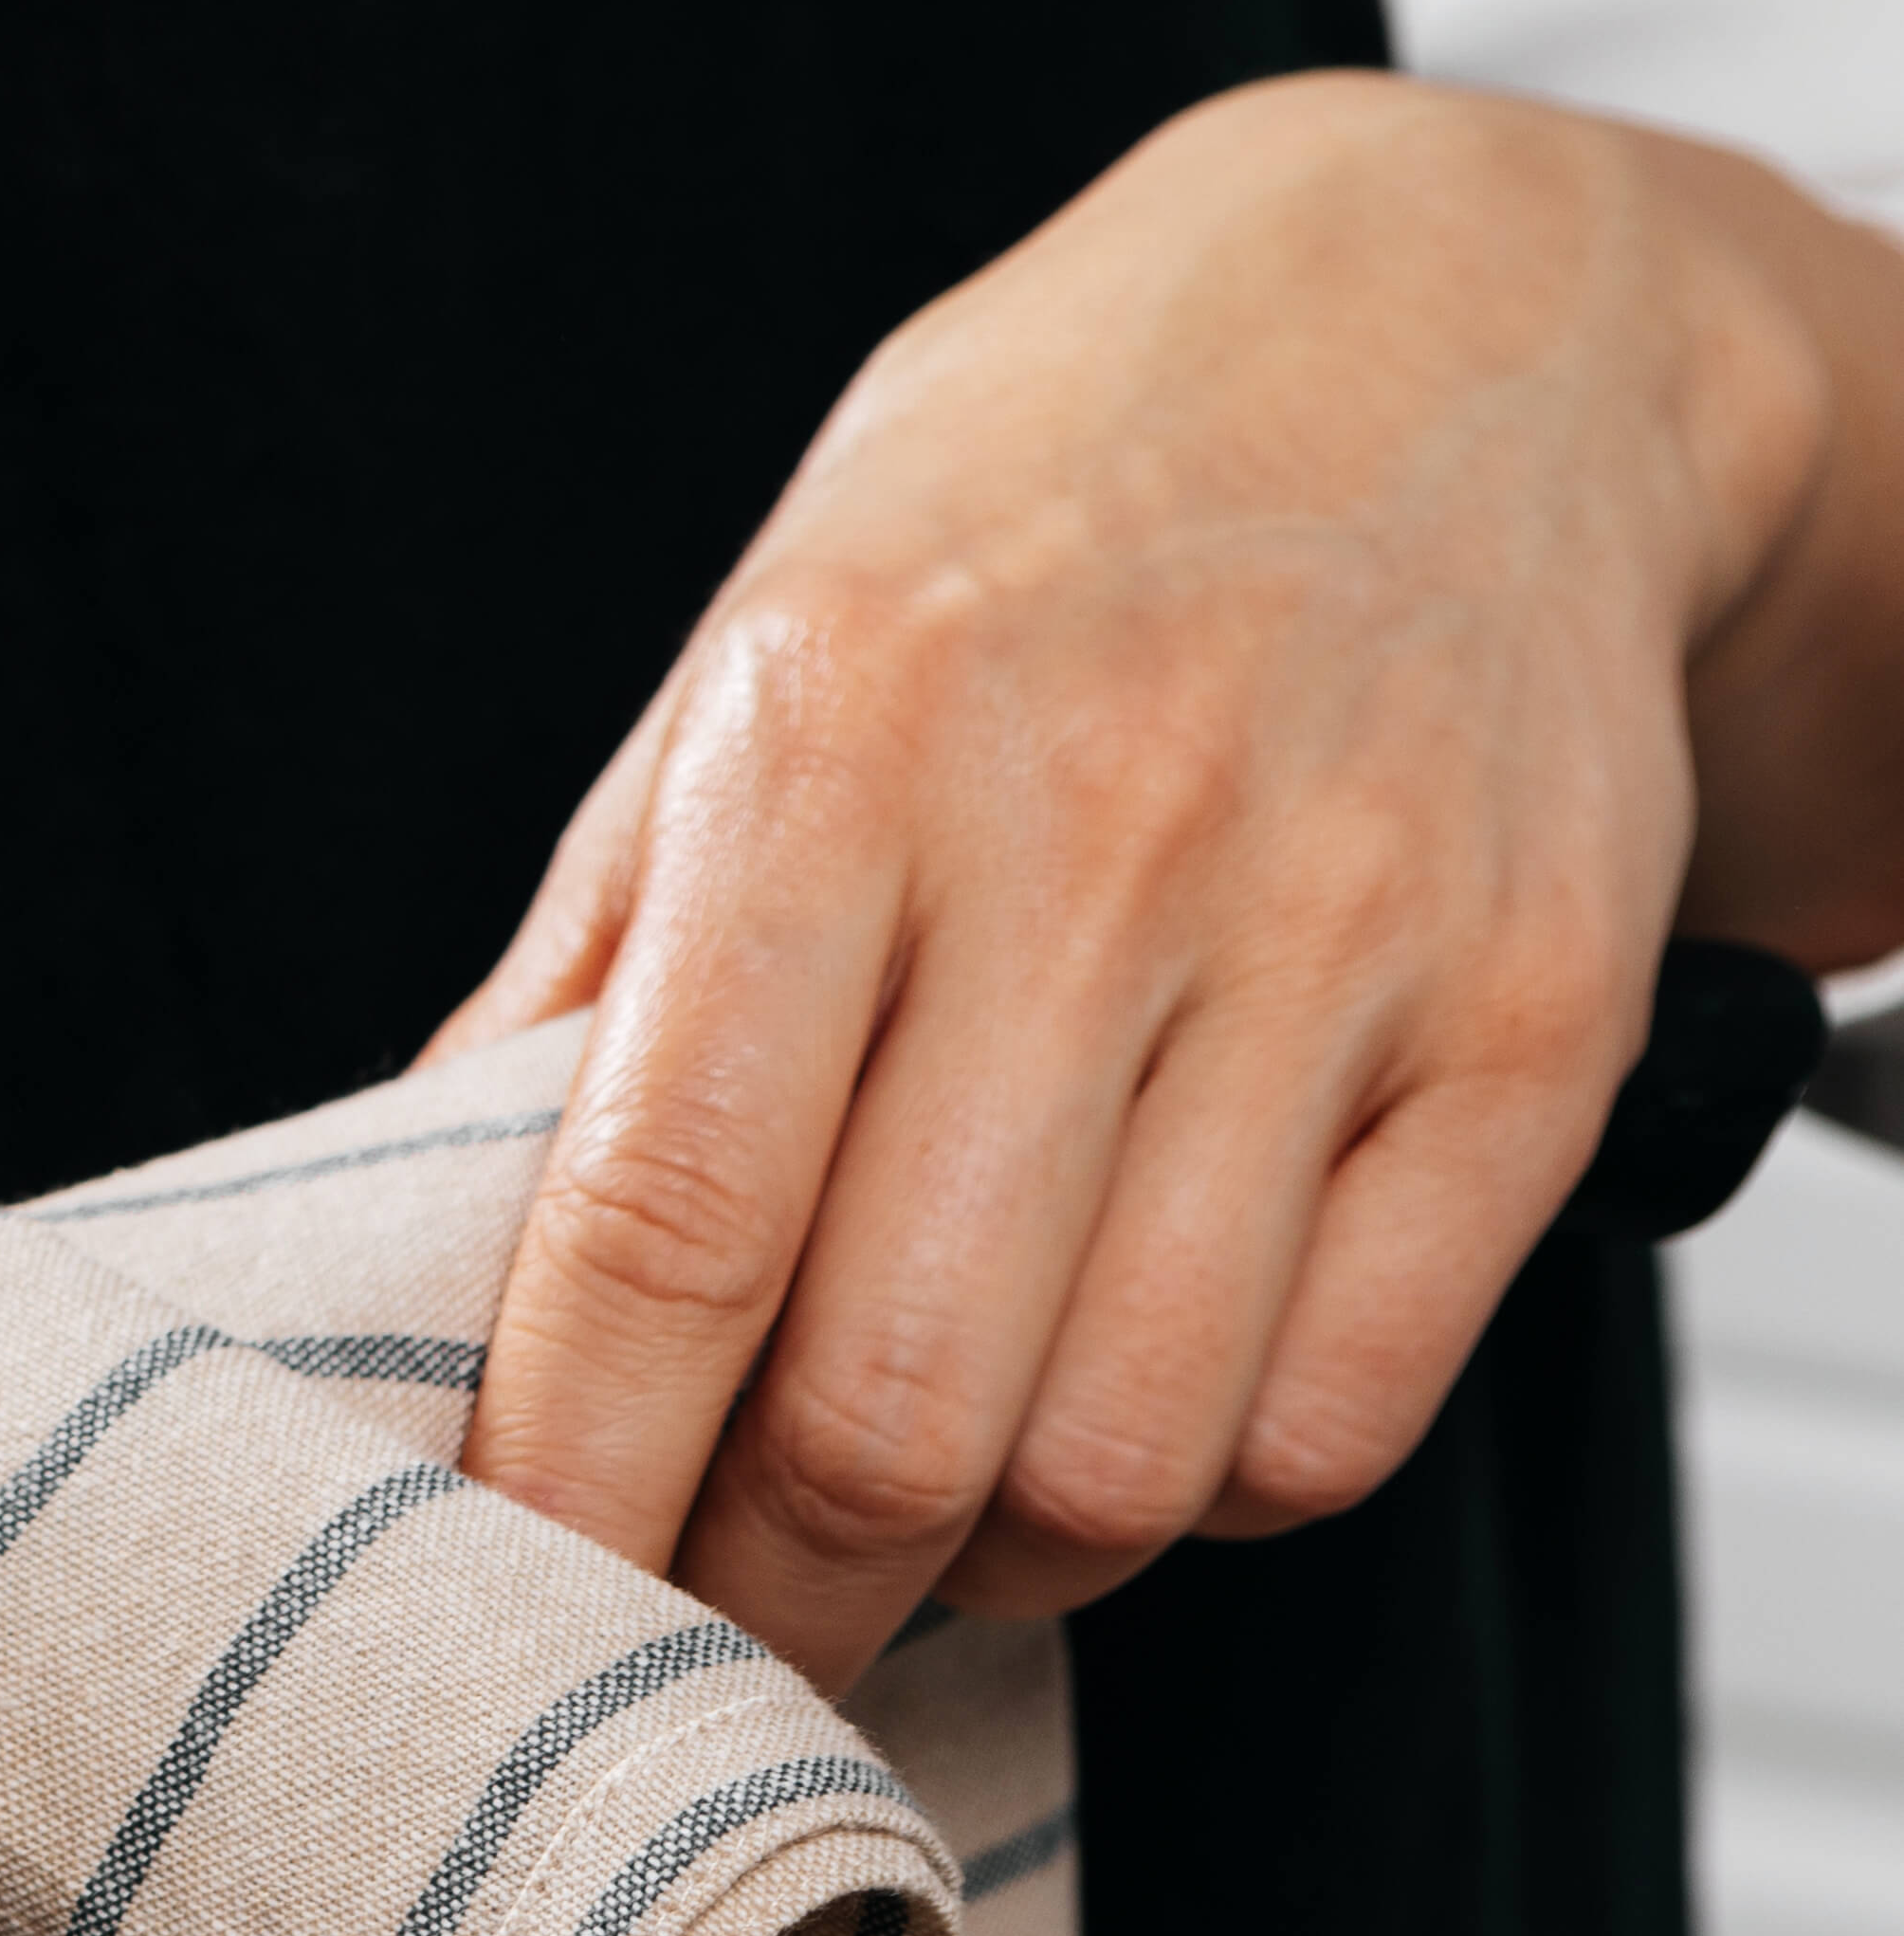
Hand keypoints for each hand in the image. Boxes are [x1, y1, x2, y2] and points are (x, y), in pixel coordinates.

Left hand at [444, 73, 1903, 1686]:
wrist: (1437, 325)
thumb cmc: (1033, 526)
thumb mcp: (740, 675)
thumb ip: (582, 972)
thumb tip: (401, 1239)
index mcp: (831, 748)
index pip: (663, 1221)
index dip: (572, 1476)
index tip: (513, 1593)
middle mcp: (1092, 837)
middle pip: (888, 1399)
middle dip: (769, 1584)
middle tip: (711, 1609)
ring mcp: (1340, 938)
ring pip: (1122, 1454)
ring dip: (989, 1562)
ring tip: (917, 1514)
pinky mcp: (1534, 1027)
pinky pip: (1339, 1410)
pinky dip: (1207, 1492)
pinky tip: (1126, 1413)